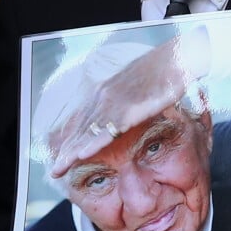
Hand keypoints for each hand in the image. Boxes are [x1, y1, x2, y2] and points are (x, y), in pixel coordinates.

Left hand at [51, 25, 211, 177]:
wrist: (176, 59)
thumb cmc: (161, 73)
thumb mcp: (136, 89)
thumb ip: (124, 103)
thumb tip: (121, 118)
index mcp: (104, 93)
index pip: (83, 123)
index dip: (71, 142)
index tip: (62, 157)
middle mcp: (103, 97)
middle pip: (80, 130)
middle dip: (66, 152)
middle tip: (54, 171)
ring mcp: (114, 102)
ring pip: (89, 133)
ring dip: (72, 152)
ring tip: (59, 169)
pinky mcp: (128, 108)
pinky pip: (108, 130)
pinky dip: (94, 143)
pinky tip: (82, 154)